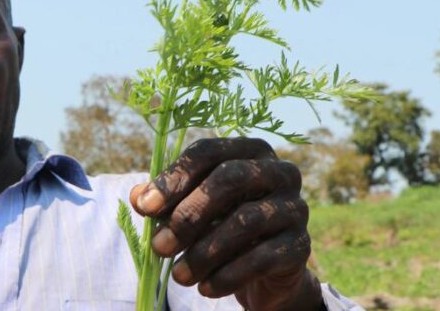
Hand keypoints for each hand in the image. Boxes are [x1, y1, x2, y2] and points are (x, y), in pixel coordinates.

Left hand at [129, 137, 322, 310]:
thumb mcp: (189, 211)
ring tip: (178, 276)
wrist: (264, 272)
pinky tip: (205, 288)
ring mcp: (295, 206)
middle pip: (230, 179)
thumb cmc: (220, 227)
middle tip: (160, 246)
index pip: (209, 152)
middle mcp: (279, 171)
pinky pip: (263, 257)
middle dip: (189, 214)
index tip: (145, 208)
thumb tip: (138, 197)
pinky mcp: (301, 244)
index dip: (175, 177)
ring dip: (205, 252)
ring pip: (246, 221)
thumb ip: (164, 201)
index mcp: (249, 151)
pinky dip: (229, 275)